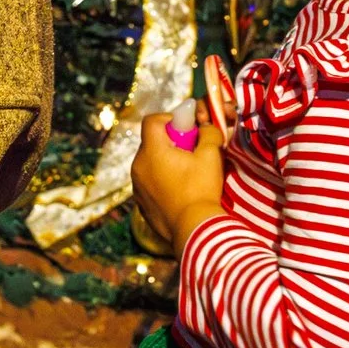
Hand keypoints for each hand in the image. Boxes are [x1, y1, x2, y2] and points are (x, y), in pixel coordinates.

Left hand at [131, 102, 227, 253]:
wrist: (193, 229)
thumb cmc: (202, 189)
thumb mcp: (211, 155)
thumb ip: (209, 133)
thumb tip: (205, 127)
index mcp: (152, 150)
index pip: (151, 121)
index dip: (169, 118)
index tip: (186, 129)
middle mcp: (138, 166)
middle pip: (151, 143)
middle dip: (170, 142)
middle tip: (191, 153)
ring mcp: (137, 187)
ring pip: (150, 164)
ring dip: (165, 163)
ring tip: (188, 176)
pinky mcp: (140, 204)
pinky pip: (149, 184)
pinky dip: (162, 182)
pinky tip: (181, 193)